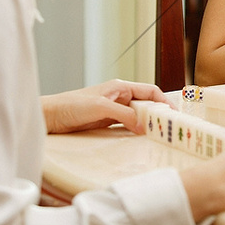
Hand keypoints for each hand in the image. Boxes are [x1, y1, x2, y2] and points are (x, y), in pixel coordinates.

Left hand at [41, 80, 166, 134]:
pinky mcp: (106, 121)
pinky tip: (140, 137)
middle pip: (146, 104)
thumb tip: (143, 126)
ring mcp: (113, 109)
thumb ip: (124, 115)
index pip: (150, 91)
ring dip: (147, 123)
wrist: (50, 117)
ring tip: (158, 134)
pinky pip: (127, 124)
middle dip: (158, 114)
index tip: (174, 115)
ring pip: (138, 115)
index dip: (163, 102)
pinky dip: (136, 129)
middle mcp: (119, 97)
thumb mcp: (101, 108)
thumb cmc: (71, 106)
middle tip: (168, 128)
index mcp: (120, 87)